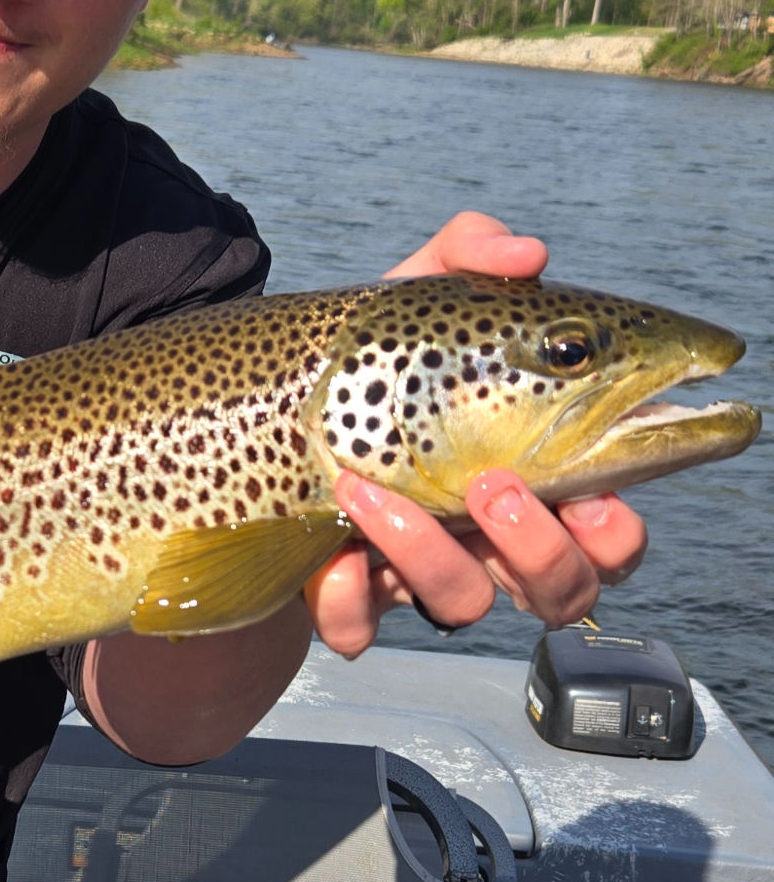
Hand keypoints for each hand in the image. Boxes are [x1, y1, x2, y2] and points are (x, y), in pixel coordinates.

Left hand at [301, 211, 646, 655]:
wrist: (264, 409)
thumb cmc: (368, 362)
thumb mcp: (411, 303)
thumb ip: (469, 258)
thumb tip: (528, 252)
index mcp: (526, 472)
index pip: (605, 524)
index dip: (617, 526)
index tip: (601, 495)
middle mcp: (482, 534)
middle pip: (563, 587)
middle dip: (546, 553)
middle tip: (495, 489)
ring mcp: (413, 568)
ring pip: (463, 605)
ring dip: (428, 552)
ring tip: (370, 488)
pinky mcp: (344, 594)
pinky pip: (358, 629)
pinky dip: (348, 602)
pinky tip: (329, 559)